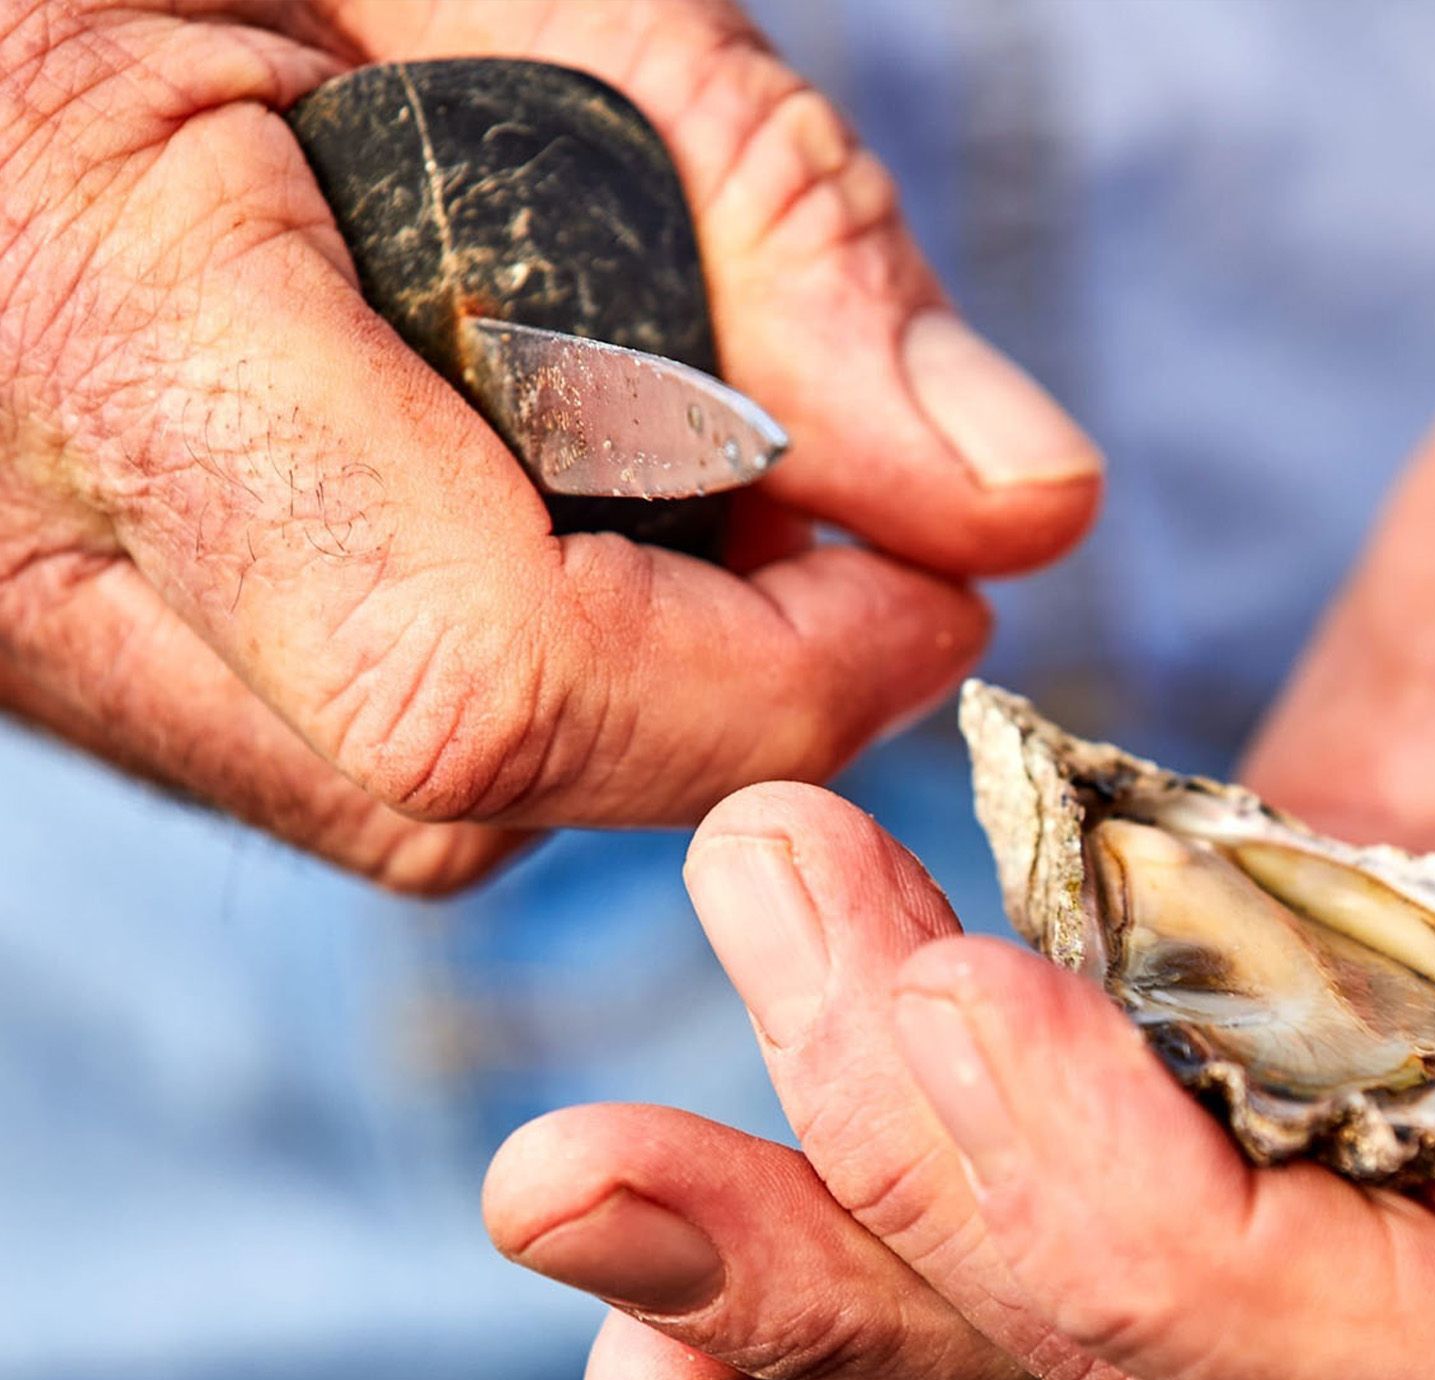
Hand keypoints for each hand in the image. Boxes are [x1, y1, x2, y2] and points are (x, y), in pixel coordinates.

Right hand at [0, 0, 1097, 889]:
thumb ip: (762, 214)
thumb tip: (1021, 494)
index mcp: (92, 313)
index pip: (486, 680)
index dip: (773, 679)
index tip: (940, 580)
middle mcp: (17, 545)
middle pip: (472, 783)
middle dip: (724, 677)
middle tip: (819, 491)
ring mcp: (18, 623)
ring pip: (415, 799)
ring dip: (629, 667)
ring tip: (657, 434)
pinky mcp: (64, 643)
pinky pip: (337, 746)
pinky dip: (512, 649)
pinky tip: (535, 475)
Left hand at [486, 18, 1434, 1379]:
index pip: (1423, 1347)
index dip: (1151, 1235)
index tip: (945, 998)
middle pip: (1202, 1336)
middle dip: (909, 1236)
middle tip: (631, 1097)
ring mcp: (1426, 1043)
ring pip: (1110, 1238)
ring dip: (848, 1221)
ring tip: (585, 1175)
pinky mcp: (1316, 918)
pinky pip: (1098, 1074)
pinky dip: (905, 1118)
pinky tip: (715, 1136)